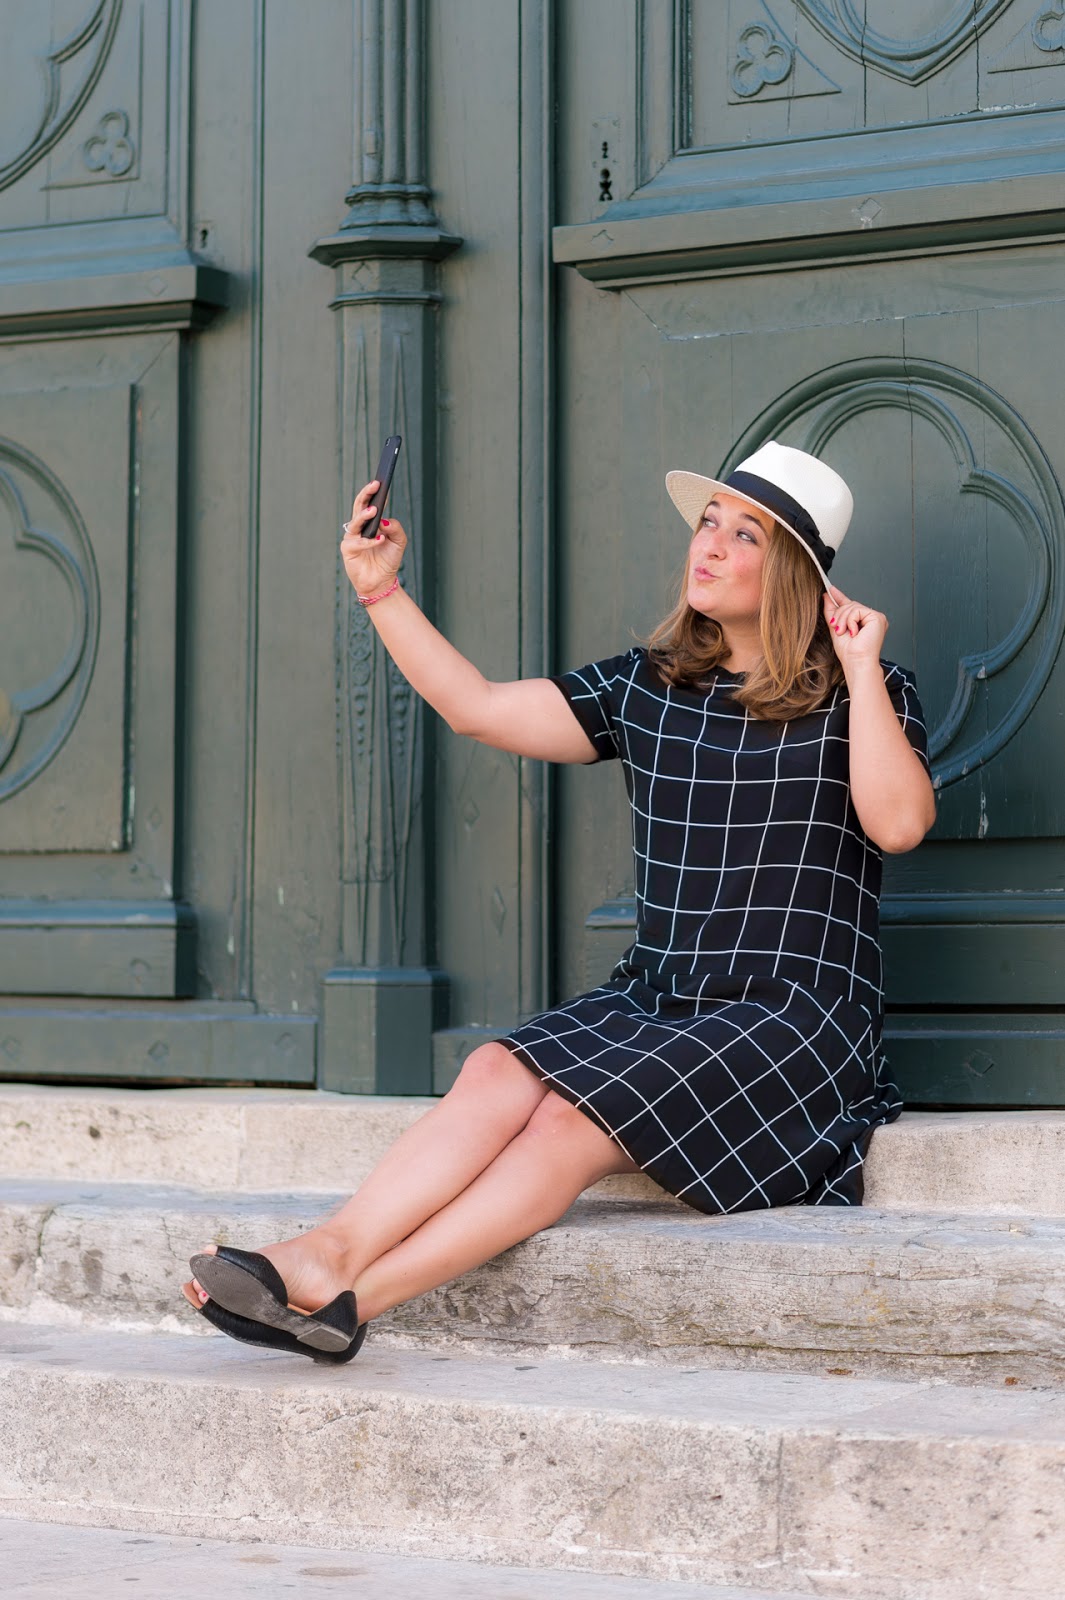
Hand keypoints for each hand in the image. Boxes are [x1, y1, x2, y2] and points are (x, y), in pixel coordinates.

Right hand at [340, 479, 406, 596]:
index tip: (381, 483)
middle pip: (359, 506)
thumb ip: (395, 528)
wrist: (381, 581)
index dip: (375, 493)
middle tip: (375, 485)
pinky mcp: (348, 549)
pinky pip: (357, 542)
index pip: (371, 504)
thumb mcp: (399, 542)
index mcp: (370, 523)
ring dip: (364, 515)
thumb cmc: (388, 560)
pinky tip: (379, 539)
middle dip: (366, 494)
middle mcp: (359, 527)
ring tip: (374, 510)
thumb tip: (384, 520)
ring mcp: (352, 537)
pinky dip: (369, 541)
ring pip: (356, 522)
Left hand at [823, 584, 887, 671]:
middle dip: (839, 616)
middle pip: (850, 605)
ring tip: (843, 632)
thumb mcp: (836, 628)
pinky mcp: (877, 617)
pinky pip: (857, 610)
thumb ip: (832, 612)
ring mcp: (876, 617)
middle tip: (837, 628)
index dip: (839, 596)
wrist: (856, 661)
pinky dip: (851, 621)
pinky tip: (854, 632)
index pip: (851, 606)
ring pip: (852, 607)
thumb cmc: (849, 652)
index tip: (830, 589)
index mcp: (863, 622)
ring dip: (843, 620)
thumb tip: (827, 596)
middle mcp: (871, 619)